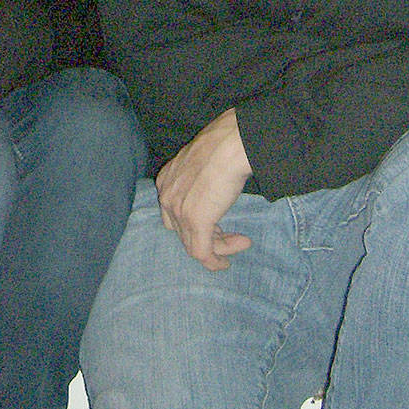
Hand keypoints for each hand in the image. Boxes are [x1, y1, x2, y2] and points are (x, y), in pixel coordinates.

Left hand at [155, 108, 252, 269]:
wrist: (230, 144)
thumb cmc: (222, 145)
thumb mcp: (201, 163)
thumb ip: (199, 178)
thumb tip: (213, 186)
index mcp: (166, 180)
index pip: (173, 214)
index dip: (194, 223)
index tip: (217, 225)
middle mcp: (166, 197)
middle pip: (182, 231)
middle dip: (207, 236)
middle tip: (231, 236)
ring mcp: (179, 211)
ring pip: (193, 244)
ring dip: (219, 248)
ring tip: (242, 242)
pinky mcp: (196, 222)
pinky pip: (202, 253)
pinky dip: (214, 261)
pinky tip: (226, 263)